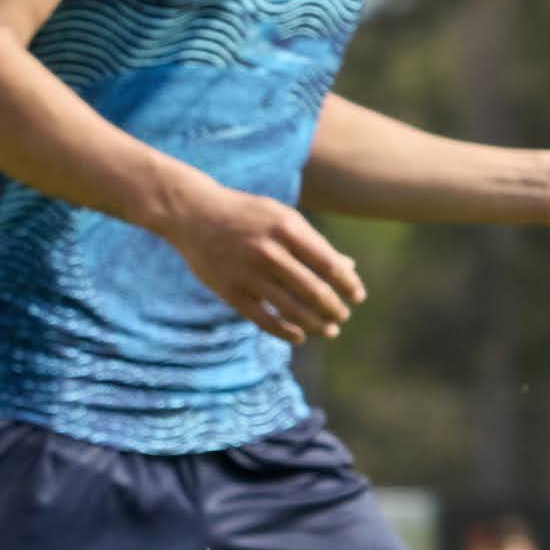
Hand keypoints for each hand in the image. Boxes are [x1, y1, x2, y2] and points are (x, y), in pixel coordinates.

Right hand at [161, 182, 363, 347]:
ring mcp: (248, 274)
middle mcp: (269, 252)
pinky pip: (264, 320)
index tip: (358, 296)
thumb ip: (313, 242)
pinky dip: (285, 332)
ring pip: (292, 310)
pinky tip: (299, 336)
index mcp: (287, 229)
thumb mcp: (281, 217)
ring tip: (329, 330)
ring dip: (316, 324)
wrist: (192, 213)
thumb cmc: (246, 214)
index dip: (348, 285)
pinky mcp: (230, 291)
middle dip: (335, 308)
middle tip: (343, 316)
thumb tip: (349, 267)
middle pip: (314, 291)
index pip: (329, 265)